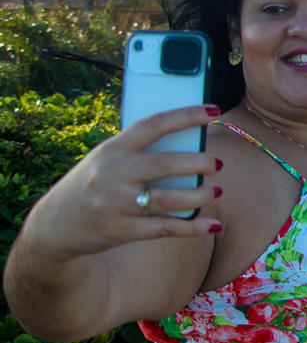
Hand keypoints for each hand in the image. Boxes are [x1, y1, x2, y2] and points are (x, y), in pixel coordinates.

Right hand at [26, 105, 223, 262]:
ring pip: (168, 199)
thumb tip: (190, 141)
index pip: (153, 125)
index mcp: (112, 149)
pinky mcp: (121, 231)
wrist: (53, 226)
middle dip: (198, 163)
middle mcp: (112, 175)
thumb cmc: (94, 183)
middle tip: (217, 163)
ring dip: (199, 195)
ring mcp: (116, 205)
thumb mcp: (107, 159)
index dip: (186, 116)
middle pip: (164, 165)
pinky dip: (192, 227)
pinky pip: (164, 228)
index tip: (213, 111)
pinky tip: (213, 225)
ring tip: (216, 190)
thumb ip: (140, 151)